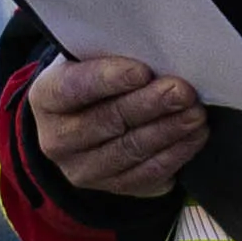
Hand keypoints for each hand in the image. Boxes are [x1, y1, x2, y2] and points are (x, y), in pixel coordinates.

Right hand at [23, 52, 207, 202]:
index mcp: (46, 97)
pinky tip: (194, 136)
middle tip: (182, 92)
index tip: (142, 71)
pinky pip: (148, 175)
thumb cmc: (95, 77)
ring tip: (195, 113)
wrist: (87, 117)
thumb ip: (114, 53)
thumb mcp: (91, 57)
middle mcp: (57, 140)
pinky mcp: (113, 188)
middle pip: (107, 122)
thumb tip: (157, 53)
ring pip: (130, 151)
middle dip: (150, 105)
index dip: (109, 79)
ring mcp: (83, 169)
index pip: (73, 88)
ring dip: (169, 131)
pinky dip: (176, 154)